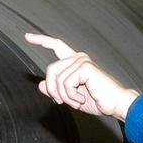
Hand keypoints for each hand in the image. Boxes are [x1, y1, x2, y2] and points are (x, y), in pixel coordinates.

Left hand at [26, 33, 140, 121]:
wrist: (114, 105)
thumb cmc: (97, 100)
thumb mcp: (71, 96)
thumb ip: (56, 89)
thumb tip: (42, 85)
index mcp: (75, 62)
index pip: (56, 46)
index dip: (41, 41)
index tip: (28, 37)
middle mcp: (78, 57)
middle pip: (50, 69)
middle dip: (53, 89)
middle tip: (62, 102)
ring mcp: (82, 60)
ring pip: (57, 78)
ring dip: (64, 96)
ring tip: (76, 102)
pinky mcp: (86, 67)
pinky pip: (66, 82)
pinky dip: (70, 96)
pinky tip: (80, 100)